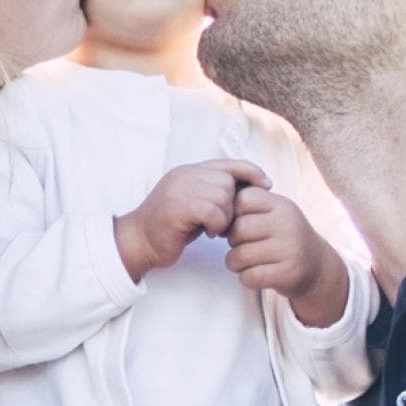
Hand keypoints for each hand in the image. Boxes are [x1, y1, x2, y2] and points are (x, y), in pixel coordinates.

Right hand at [115, 159, 269, 280]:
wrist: (139, 242)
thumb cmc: (170, 228)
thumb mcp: (195, 204)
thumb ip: (214, 192)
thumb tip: (248, 189)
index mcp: (189, 171)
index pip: (229, 163)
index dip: (251, 171)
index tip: (267, 184)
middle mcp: (184, 175)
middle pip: (228, 181)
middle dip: (232, 205)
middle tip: (222, 223)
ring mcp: (179, 188)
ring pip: (223, 195)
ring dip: (224, 217)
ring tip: (213, 228)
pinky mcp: (177, 206)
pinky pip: (212, 210)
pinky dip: (216, 224)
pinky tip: (207, 232)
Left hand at [226, 187, 349, 325]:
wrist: (317, 267)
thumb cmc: (284, 238)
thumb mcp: (275, 214)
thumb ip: (250, 206)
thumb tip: (215, 208)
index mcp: (282, 205)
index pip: (243, 199)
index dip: (232, 214)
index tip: (237, 225)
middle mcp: (288, 224)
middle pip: (238, 229)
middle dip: (232, 241)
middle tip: (240, 246)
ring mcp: (289, 249)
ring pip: (240, 255)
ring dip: (235, 263)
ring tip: (244, 262)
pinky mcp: (288, 273)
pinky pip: (249, 276)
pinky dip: (246, 278)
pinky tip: (254, 274)